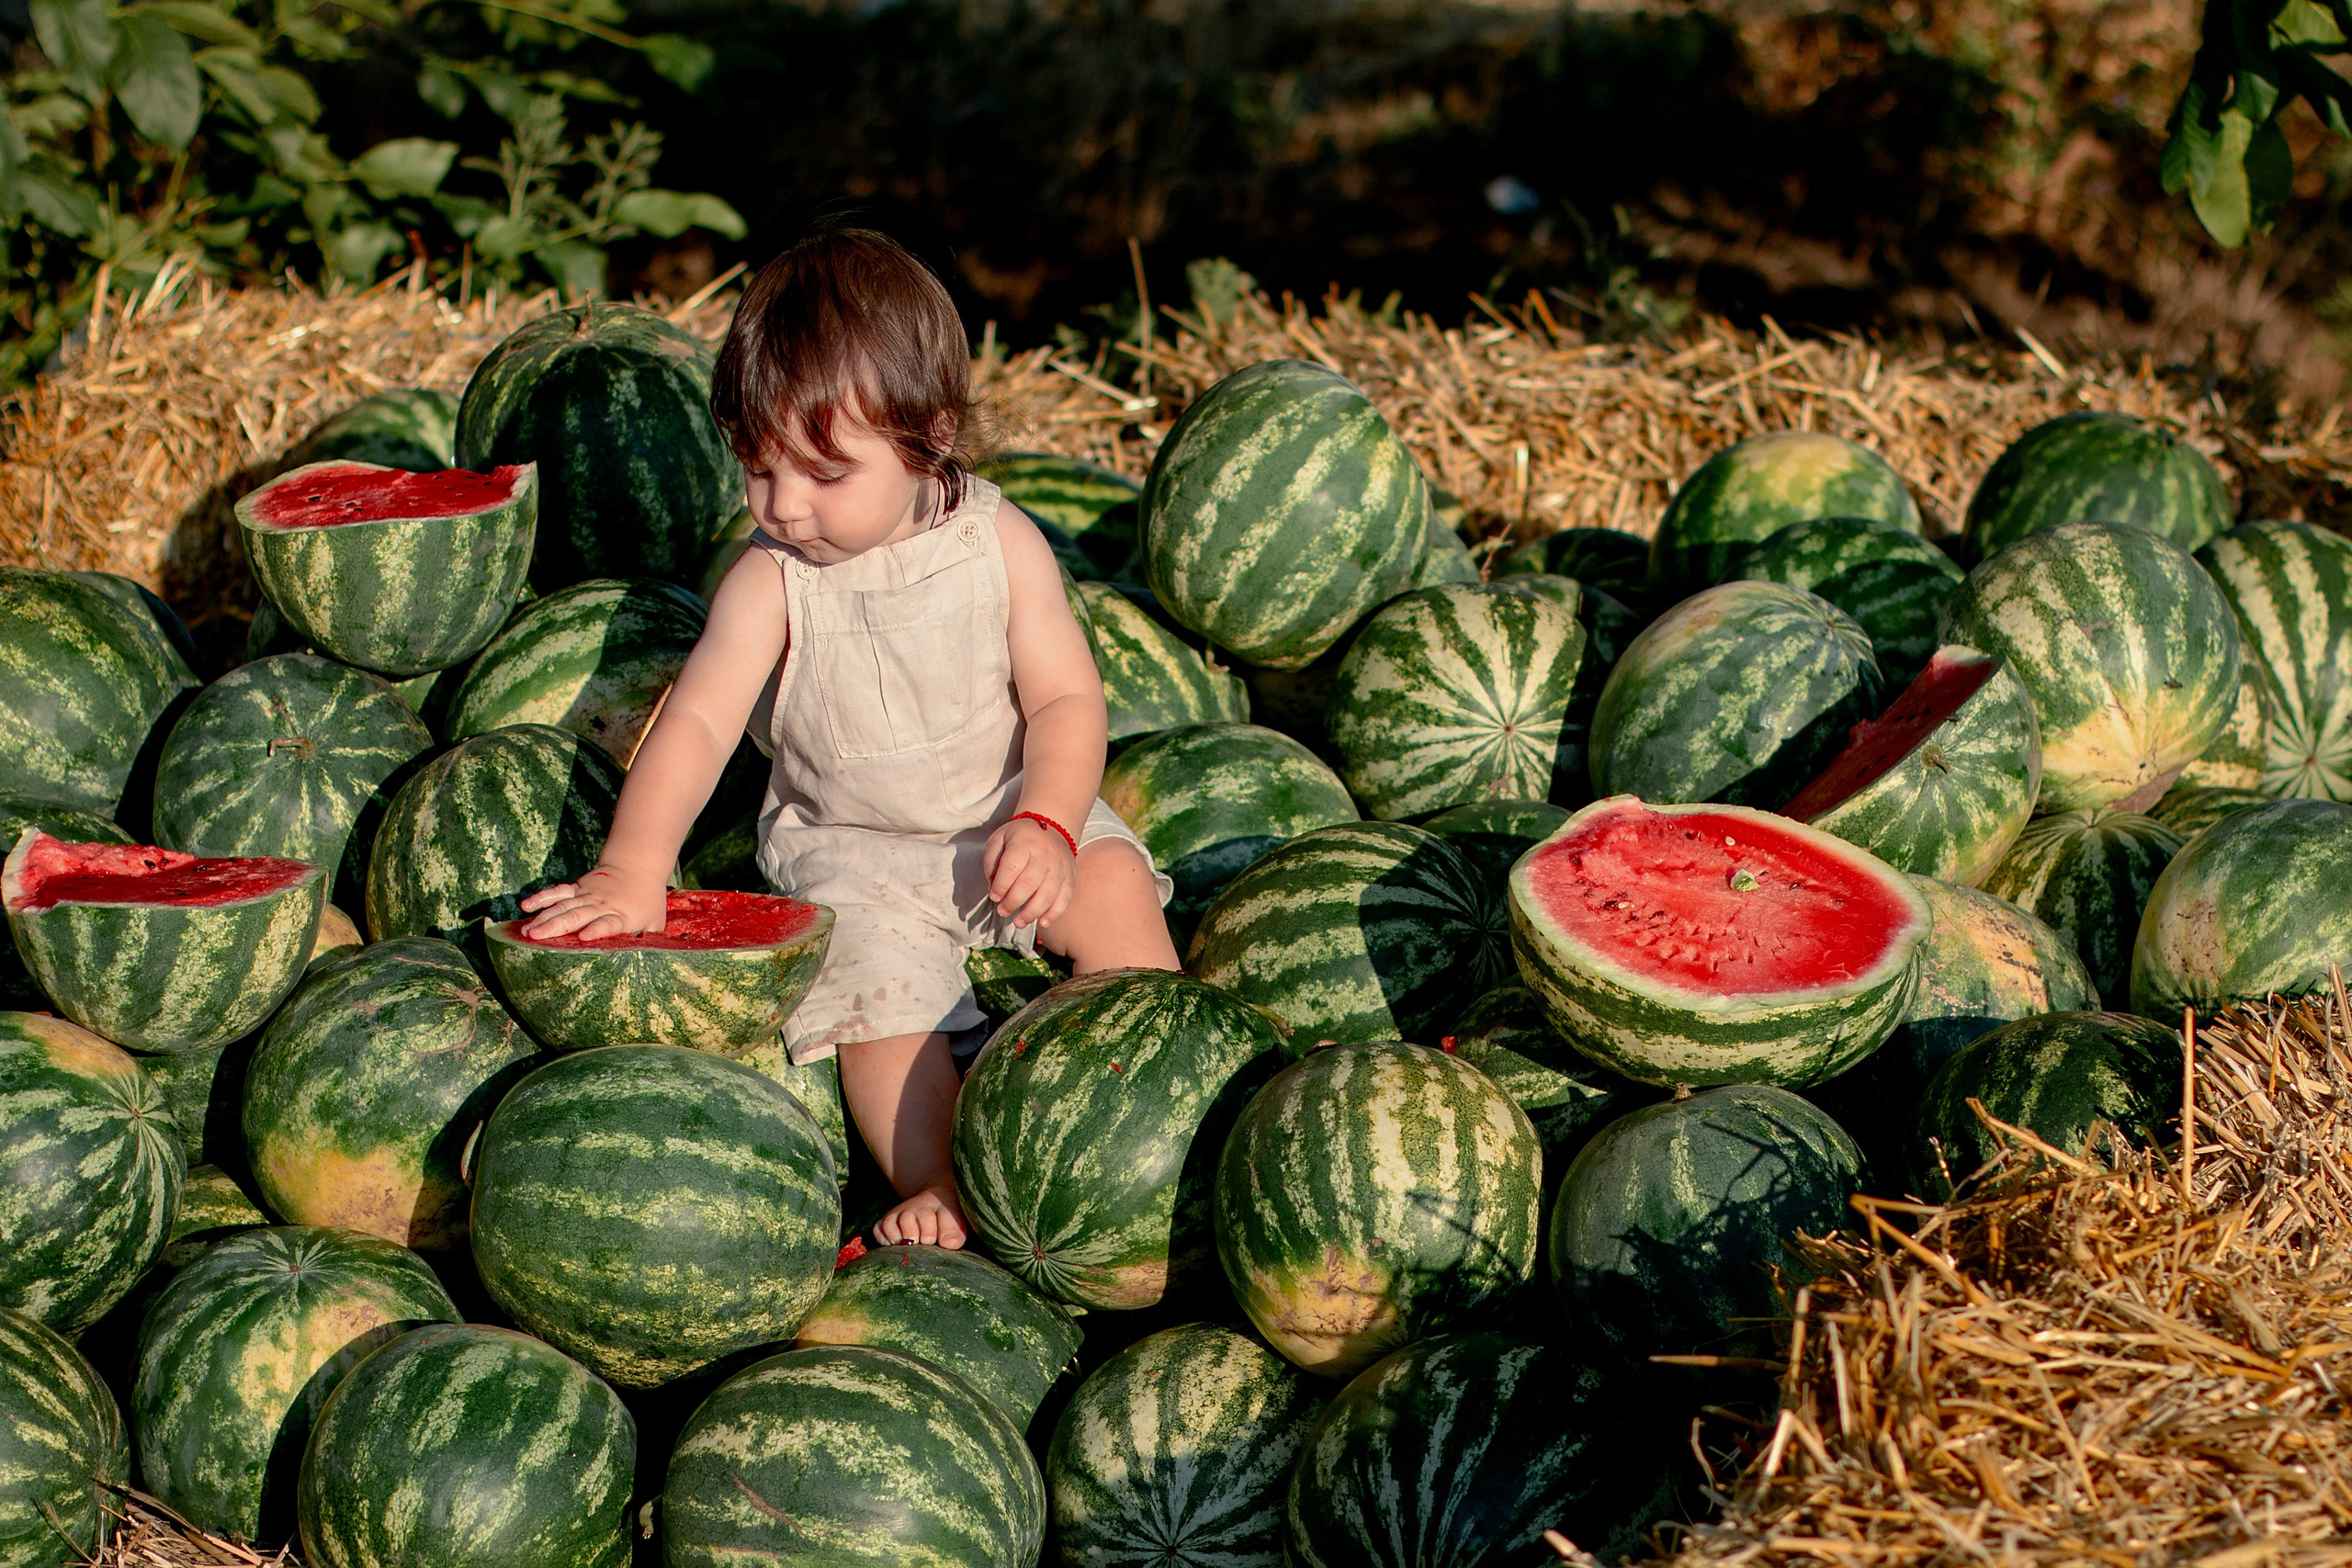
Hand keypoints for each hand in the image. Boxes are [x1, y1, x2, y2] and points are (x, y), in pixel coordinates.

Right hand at [518, 868, 667, 939]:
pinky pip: (558, 892)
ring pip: (563, 906)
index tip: (584, 937)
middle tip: (535, 938)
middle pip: (577, 916)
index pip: (608, 924)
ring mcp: (588, 895)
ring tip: (526, 931)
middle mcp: (601, 905)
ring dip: (544, 918)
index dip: (596, 930)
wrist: (638, 866)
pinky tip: (526, 906)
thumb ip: (648, 941)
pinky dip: (542, 898)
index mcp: (621, 916)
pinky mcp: (578, 887)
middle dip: (556, 927)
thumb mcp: (655, 922)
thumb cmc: (648, 902)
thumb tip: (645, 964)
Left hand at [982, 815, 1076, 929]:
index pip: (1011, 867)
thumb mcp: (999, 838)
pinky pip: (1065, 898)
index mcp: (1024, 842)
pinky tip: (1042, 923)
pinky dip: (1054, 913)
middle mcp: (1045, 854)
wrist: (1052, 825)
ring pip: (1048, 894)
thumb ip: (991, 861)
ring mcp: (1060, 866)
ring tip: (1019, 922)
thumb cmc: (1021, 836)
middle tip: (1003, 911)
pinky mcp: (1071, 876)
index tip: (994, 897)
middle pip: (1029, 883)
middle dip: (1013, 902)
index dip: (1000, 886)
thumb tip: (993, 887)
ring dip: (1032, 912)